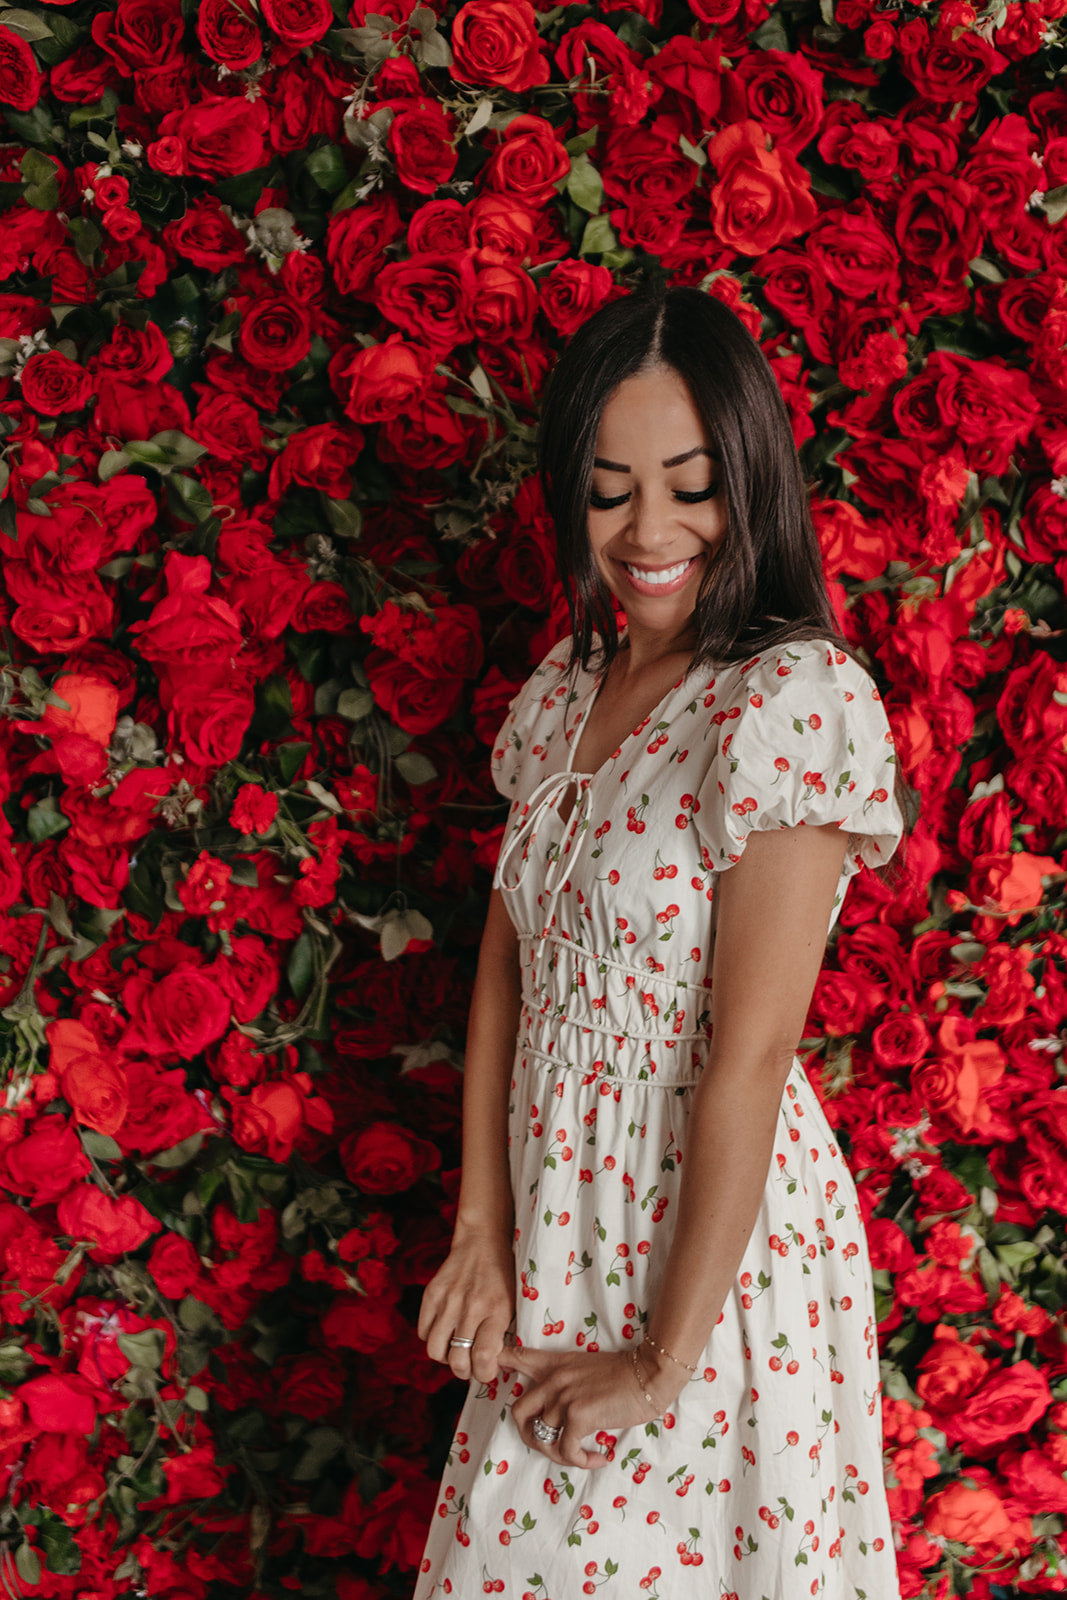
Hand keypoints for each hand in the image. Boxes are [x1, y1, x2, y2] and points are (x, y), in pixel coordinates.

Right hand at [417, 1225, 514, 1383]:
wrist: (481, 1242)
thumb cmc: (502, 1277)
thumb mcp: (511, 1305)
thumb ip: (500, 1335)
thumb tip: (489, 1366)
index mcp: (496, 1309)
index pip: (484, 1357)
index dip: (484, 1374)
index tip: (487, 1372)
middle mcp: (470, 1306)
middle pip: (457, 1360)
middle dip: (464, 1372)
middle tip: (469, 1366)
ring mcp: (448, 1299)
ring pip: (435, 1350)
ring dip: (445, 1357)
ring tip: (455, 1350)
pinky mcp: (431, 1294)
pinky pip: (423, 1332)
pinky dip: (432, 1339)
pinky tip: (444, 1332)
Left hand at [506, 1345, 679, 1470]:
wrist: (649, 1372)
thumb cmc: (625, 1374)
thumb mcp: (587, 1368)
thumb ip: (567, 1382)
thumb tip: (560, 1410)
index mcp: (555, 1364)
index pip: (515, 1356)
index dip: (497, 1363)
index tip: (491, 1374)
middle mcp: (553, 1379)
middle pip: (518, 1412)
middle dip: (530, 1437)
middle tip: (552, 1446)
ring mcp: (563, 1396)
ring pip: (542, 1438)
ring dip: (561, 1455)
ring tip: (582, 1456)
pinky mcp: (578, 1415)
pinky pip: (566, 1450)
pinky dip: (581, 1461)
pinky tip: (599, 1457)